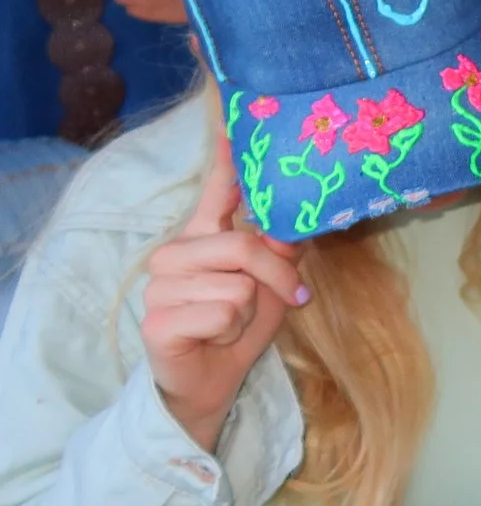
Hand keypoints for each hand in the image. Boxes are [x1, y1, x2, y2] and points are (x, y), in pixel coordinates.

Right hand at [139, 142, 306, 452]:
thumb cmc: (240, 326)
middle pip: (243, 245)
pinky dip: (231, 330)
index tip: (235, 123)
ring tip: (231, 322)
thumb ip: (280, 247)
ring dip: (250, 311)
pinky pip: (223, 312)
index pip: (215, 190)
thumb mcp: (272, 282)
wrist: (211, 382)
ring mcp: (159, 286)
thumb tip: (298, 213)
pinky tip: (212, 338)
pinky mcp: (157, 320)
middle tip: (291, 296)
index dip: (228, 160)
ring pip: (237, 285)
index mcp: (203, 238)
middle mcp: (174, 254)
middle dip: (277, 276)